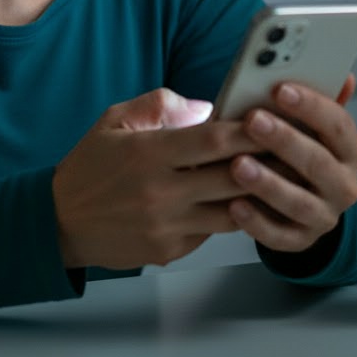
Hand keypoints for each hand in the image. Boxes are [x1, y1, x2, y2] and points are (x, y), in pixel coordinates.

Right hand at [52, 88, 262, 269]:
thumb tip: (204, 108)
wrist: (60, 222)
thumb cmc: (89, 166)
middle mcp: (160, 192)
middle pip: (231, 178)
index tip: (274, 120)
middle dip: (268, 163)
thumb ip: (158, 106)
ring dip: (258, 195)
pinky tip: (245, 202)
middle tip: (295, 150)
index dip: (249, 131)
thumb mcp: (113, 120)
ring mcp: (166, 226)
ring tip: (283, 179)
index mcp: (147, 153)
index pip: (212, 141)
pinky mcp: (169, 251)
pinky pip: (210, 232)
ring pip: (230, 212)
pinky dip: (229, 216)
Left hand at [225, 75, 356, 254]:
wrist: (302, 203)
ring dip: (268, 183)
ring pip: (299, 202)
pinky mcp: (301, 240)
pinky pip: (280, 237)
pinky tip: (234, 206)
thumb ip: (319, 100)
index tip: (280, 89)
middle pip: (318, 163)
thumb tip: (344, 74)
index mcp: (350, 151)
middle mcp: (344, 185)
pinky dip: (257, 223)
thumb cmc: (299, 151)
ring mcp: (324, 216)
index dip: (311, 106)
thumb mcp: (310, 124)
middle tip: (253, 120)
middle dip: (285, 140)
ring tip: (238, 164)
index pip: (339, 125)